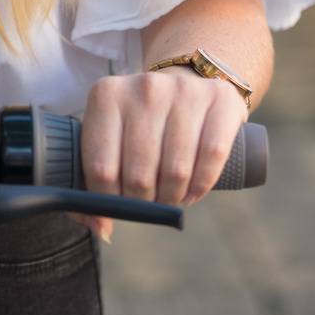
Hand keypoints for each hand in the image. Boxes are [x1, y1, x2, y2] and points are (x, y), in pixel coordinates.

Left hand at [66, 66, 248, 241]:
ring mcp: (183, 90)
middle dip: (144, 202)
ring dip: (173, 198)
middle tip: (148, 202)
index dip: (109, 201)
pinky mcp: (220, 99)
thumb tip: (102, 230)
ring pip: (176, 171)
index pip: (101, 168)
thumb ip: (94, 184)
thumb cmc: (140, 123)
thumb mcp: (109, 137)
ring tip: (170, 196)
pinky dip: (201, 186)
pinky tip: (193, 190)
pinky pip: (212, 157)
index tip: (118, 205)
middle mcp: (144, 87)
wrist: (186, 84)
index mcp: (106, 95)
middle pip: (139, 175)